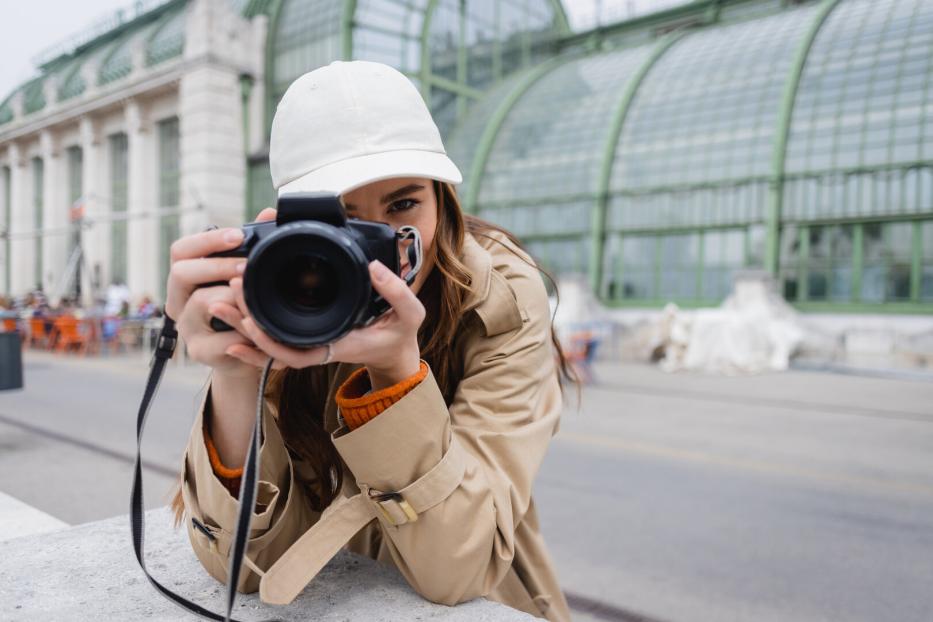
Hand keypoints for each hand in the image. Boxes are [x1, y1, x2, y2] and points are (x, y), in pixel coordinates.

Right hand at [164, 208, 276, 379]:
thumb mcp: (245, 279)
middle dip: (218, 266)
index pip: (181, 251)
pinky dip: (244, 331)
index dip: (208, 240)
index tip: (238, 235)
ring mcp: (186, 327)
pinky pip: (222, 339)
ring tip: (255, 296)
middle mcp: (178, 300)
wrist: (245, 353)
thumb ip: (253, 247)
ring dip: (234, 297)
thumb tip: (269, 213)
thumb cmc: (242, 309)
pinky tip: (256, 327)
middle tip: (246, 267)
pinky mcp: (200, 351)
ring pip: (203, 303)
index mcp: (186, 279)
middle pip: (180, 273)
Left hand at [226, 260, 424, 390]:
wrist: (395, 349)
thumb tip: (373, 267)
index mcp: (338, 345)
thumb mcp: (410, 313)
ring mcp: (310, 341)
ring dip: (242, 324)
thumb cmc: (400, 333)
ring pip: (268, 341)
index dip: (269, 340)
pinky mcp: (306, 333)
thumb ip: (395, 291)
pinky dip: (251, 330)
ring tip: (217, 300)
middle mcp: (319, 347)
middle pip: (272, 346)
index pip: (296, 351)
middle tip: (224, 297)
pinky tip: (234, 314)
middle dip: (245, 326)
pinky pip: (273, 336)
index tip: (251, 318)